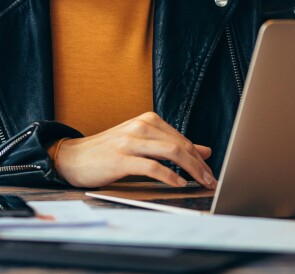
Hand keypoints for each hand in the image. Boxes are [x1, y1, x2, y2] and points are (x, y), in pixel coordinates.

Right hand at [55, 112, 216, 188]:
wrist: (71, 157)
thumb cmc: (109, 152)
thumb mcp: (143, 144)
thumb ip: (172, 145)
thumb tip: (205, 151)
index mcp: (149, 120)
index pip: (183, 139)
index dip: (199, 157)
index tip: (210, 172)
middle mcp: (142, 126)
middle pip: (181, 145)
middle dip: (200, 165)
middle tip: (211, 180)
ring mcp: (131, 141)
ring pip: (172, 153)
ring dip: (191, 170)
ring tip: (201, 183)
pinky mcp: (121, 158)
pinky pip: (152, 167)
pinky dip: (169, 176)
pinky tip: (178, 184)